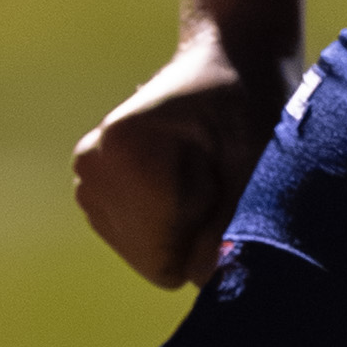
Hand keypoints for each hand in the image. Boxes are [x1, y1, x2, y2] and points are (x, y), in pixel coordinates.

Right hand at [71, 24, 294, 289]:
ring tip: (201, 172)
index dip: (211, 228)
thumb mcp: (259, 162)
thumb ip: (237, 225)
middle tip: (215, 174)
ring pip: (149, 255)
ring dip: (185, 227)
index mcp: (123, 150)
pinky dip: (170, 223)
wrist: (228, 62)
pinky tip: (181, 178)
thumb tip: (211, 284)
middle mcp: (90, 168)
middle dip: (196, 232)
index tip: (220, 169)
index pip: (169, 258)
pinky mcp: (92, 193)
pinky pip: (142, 244)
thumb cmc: (251, 106)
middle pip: (155, 260)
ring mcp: (86, 182)